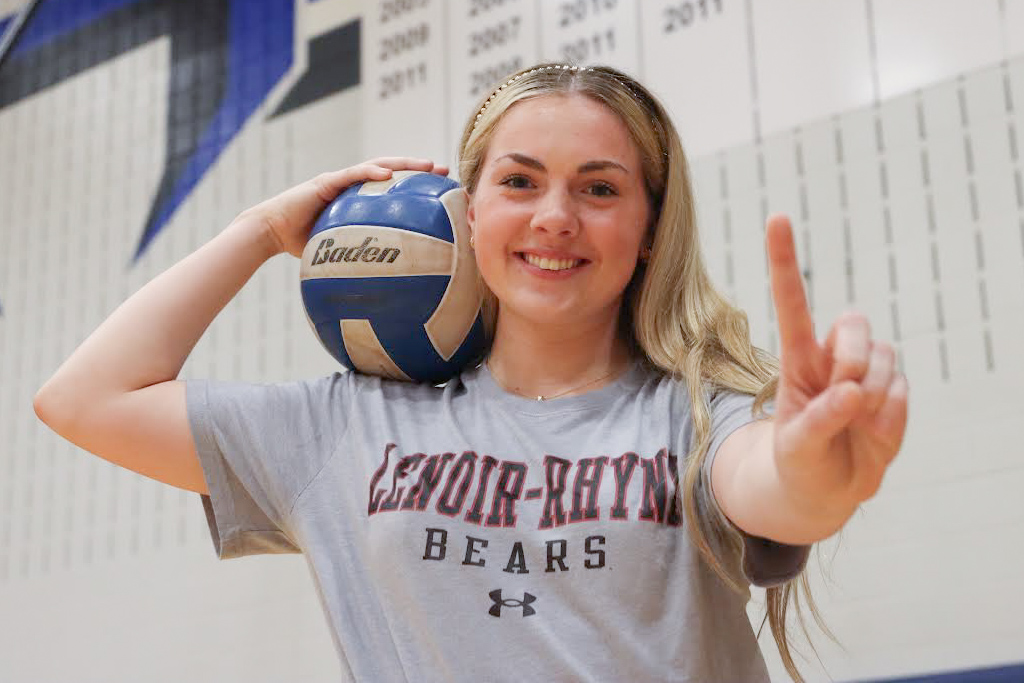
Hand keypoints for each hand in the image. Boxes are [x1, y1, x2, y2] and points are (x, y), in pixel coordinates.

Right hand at [238, 157, 449, 257]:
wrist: (270, 233)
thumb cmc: (303, 246)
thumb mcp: (340, 253)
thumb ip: (361, 261)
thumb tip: (388, 288)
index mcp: (357, 200)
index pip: (391, 189)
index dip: (415, 187)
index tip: (440, 191)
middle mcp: (351, 186)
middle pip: (391, 171)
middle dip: (418, 169)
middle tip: (445, 171)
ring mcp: (339, 181)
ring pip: (377, 165)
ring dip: (403, 164)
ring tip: (426, 166)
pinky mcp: (325, 182)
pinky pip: (351, 175)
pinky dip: (370, 173)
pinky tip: (388, 175)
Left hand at [767, 214, 908, 516]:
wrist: (825, 491)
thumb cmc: (799, 461)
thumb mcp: (796, 446)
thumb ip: (818, 419)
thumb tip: (852, 392)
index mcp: (797, 358)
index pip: (792, 302)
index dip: (785, 261)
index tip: (777, 217)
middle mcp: (832, 357)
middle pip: (854, 323)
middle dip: (851, 358)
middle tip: (841, 396)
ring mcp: (867, 373)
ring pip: (884, 356)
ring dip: (871, 394)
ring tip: (852, 423)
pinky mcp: (894, 393)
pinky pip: (903, 392)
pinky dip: (889, 420)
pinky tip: (871, 434)